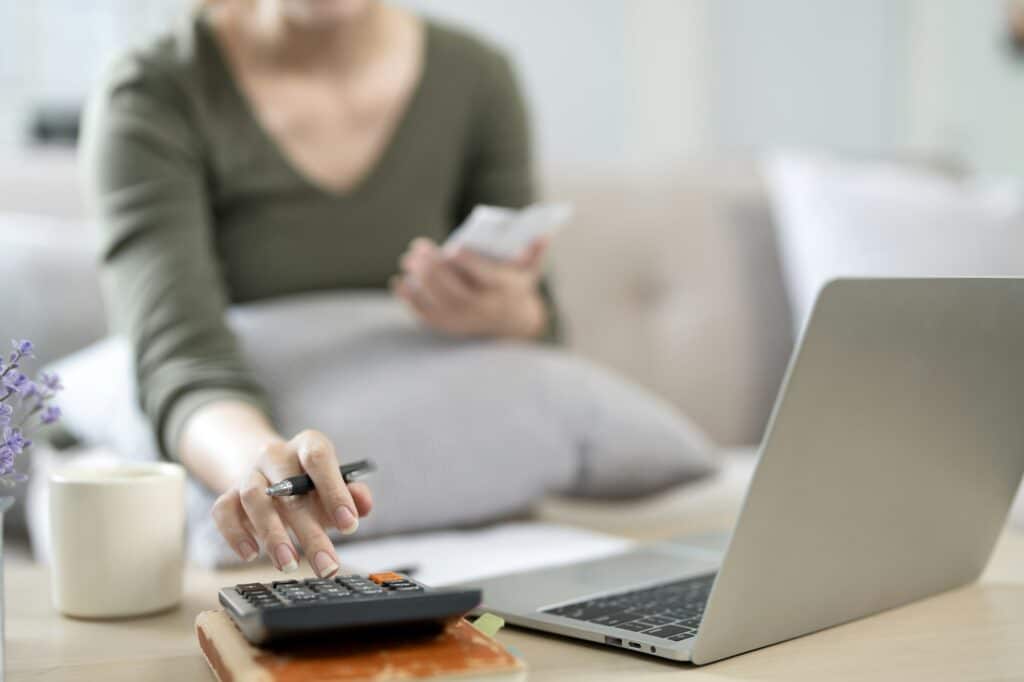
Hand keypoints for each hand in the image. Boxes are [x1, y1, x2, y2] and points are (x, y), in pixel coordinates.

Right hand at [211, 429, 372, 576]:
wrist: (269, 471)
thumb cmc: (310, 483)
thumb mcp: (335, 485)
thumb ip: (353, 494)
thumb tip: (363, 506)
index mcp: (307, 445)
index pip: (318, 458)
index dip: (334, 491)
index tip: (349, 525)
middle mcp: (275, 455)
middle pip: (289, 488)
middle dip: (309, 532)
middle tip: (326, 565)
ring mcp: (249, 473)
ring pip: (254, 497)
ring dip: (272, 534)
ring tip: (288, 563)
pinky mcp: (227, 494)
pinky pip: (223, 510)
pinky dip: (235, 533)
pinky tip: (251, 554)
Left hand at [393, 237, 548, 337]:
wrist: (510, 323)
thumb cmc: (515, 285)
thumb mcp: (528, 269)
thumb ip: (533, 251)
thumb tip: (543, 235)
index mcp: (502, 289)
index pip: (485, 276)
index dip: (469, 263)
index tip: (454, 248)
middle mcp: (483, 307)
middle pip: (455, 289)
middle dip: (435, 268)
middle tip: (419, 247)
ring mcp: (464, 319)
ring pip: (438, 301)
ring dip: (420, 280)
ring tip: (408, 260)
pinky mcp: (449, 326)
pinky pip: (426, 315)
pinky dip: (411, 300)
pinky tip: (399, 283)